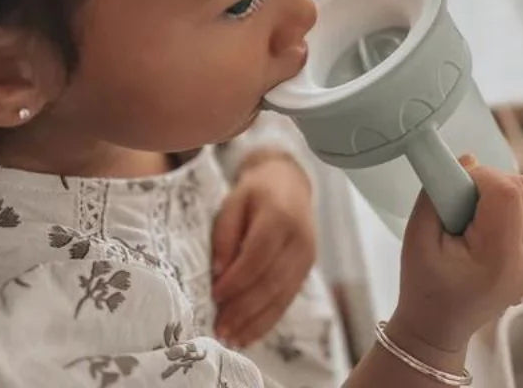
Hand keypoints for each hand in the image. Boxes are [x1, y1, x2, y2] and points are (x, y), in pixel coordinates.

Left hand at [211, 152, 314, 347]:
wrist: (289, 183)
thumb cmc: (255, 193)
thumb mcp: (233, 203)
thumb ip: (225, 235)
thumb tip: (218, 274)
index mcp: (280, 216)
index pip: (259, 255)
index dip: (237, 280)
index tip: (214, 296)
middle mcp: (300, 239)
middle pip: (272, 281)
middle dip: (244, 309)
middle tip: (218, 328)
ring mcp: (307, 256)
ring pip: (282, 296)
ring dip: (255, 322)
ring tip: (230, 338)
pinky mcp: (307, 269)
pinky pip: (287, 299)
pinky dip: (268, 320)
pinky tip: (248, 335)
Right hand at [391, 158, 522, 353]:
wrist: (439, 328)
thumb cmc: (423, 287)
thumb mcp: (416, 238)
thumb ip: (437, 194)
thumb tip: (469, 159)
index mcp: (500, 259)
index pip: (507, 192)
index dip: (480, 176)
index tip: (455, 187)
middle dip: (489, 180)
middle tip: (460, 200)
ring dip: (502, 187)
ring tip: (472, 210)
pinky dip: (511, 200)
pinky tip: (486, 217)